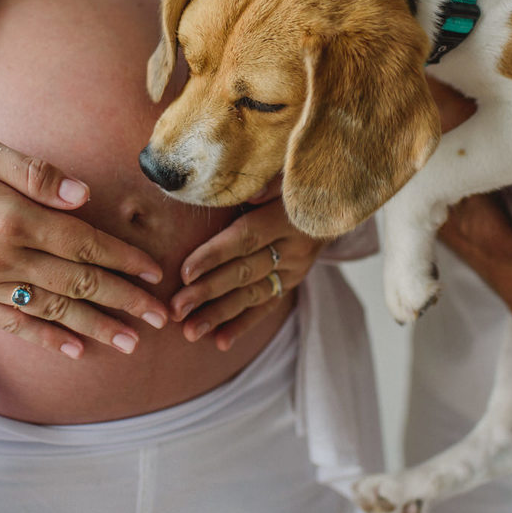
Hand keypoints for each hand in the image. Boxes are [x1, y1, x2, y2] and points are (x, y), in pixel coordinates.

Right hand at [0, 134, 168, 358]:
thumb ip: (34, 173)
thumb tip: (82, 194)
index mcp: (11, 216)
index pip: (82, 242)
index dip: (122, 259)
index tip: (154, 273)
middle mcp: (1, 257)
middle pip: (76, 282)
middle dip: (124, 301)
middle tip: (162, 318)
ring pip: (51, 309)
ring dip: (94, 327)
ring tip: (130, 343)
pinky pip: (14, 323)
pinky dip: (45, 337)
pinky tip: (72, 349)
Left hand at [169, 177, 322, 350]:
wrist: (335, 198)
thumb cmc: (296, 177)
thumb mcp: (286, 170)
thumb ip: (268, 180)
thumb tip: (247, 190)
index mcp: (286, 217)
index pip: (246, 238)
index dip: (215, 255)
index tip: (185, 273)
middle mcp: (293, 248)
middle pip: (245, 272)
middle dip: (208, 292)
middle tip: (176, 309)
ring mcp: (295, 269)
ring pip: (253, 295)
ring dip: (219, 315)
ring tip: (190, 333)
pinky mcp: (293, 281)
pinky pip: (266, 306)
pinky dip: (243, 324)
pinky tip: (220, 342)